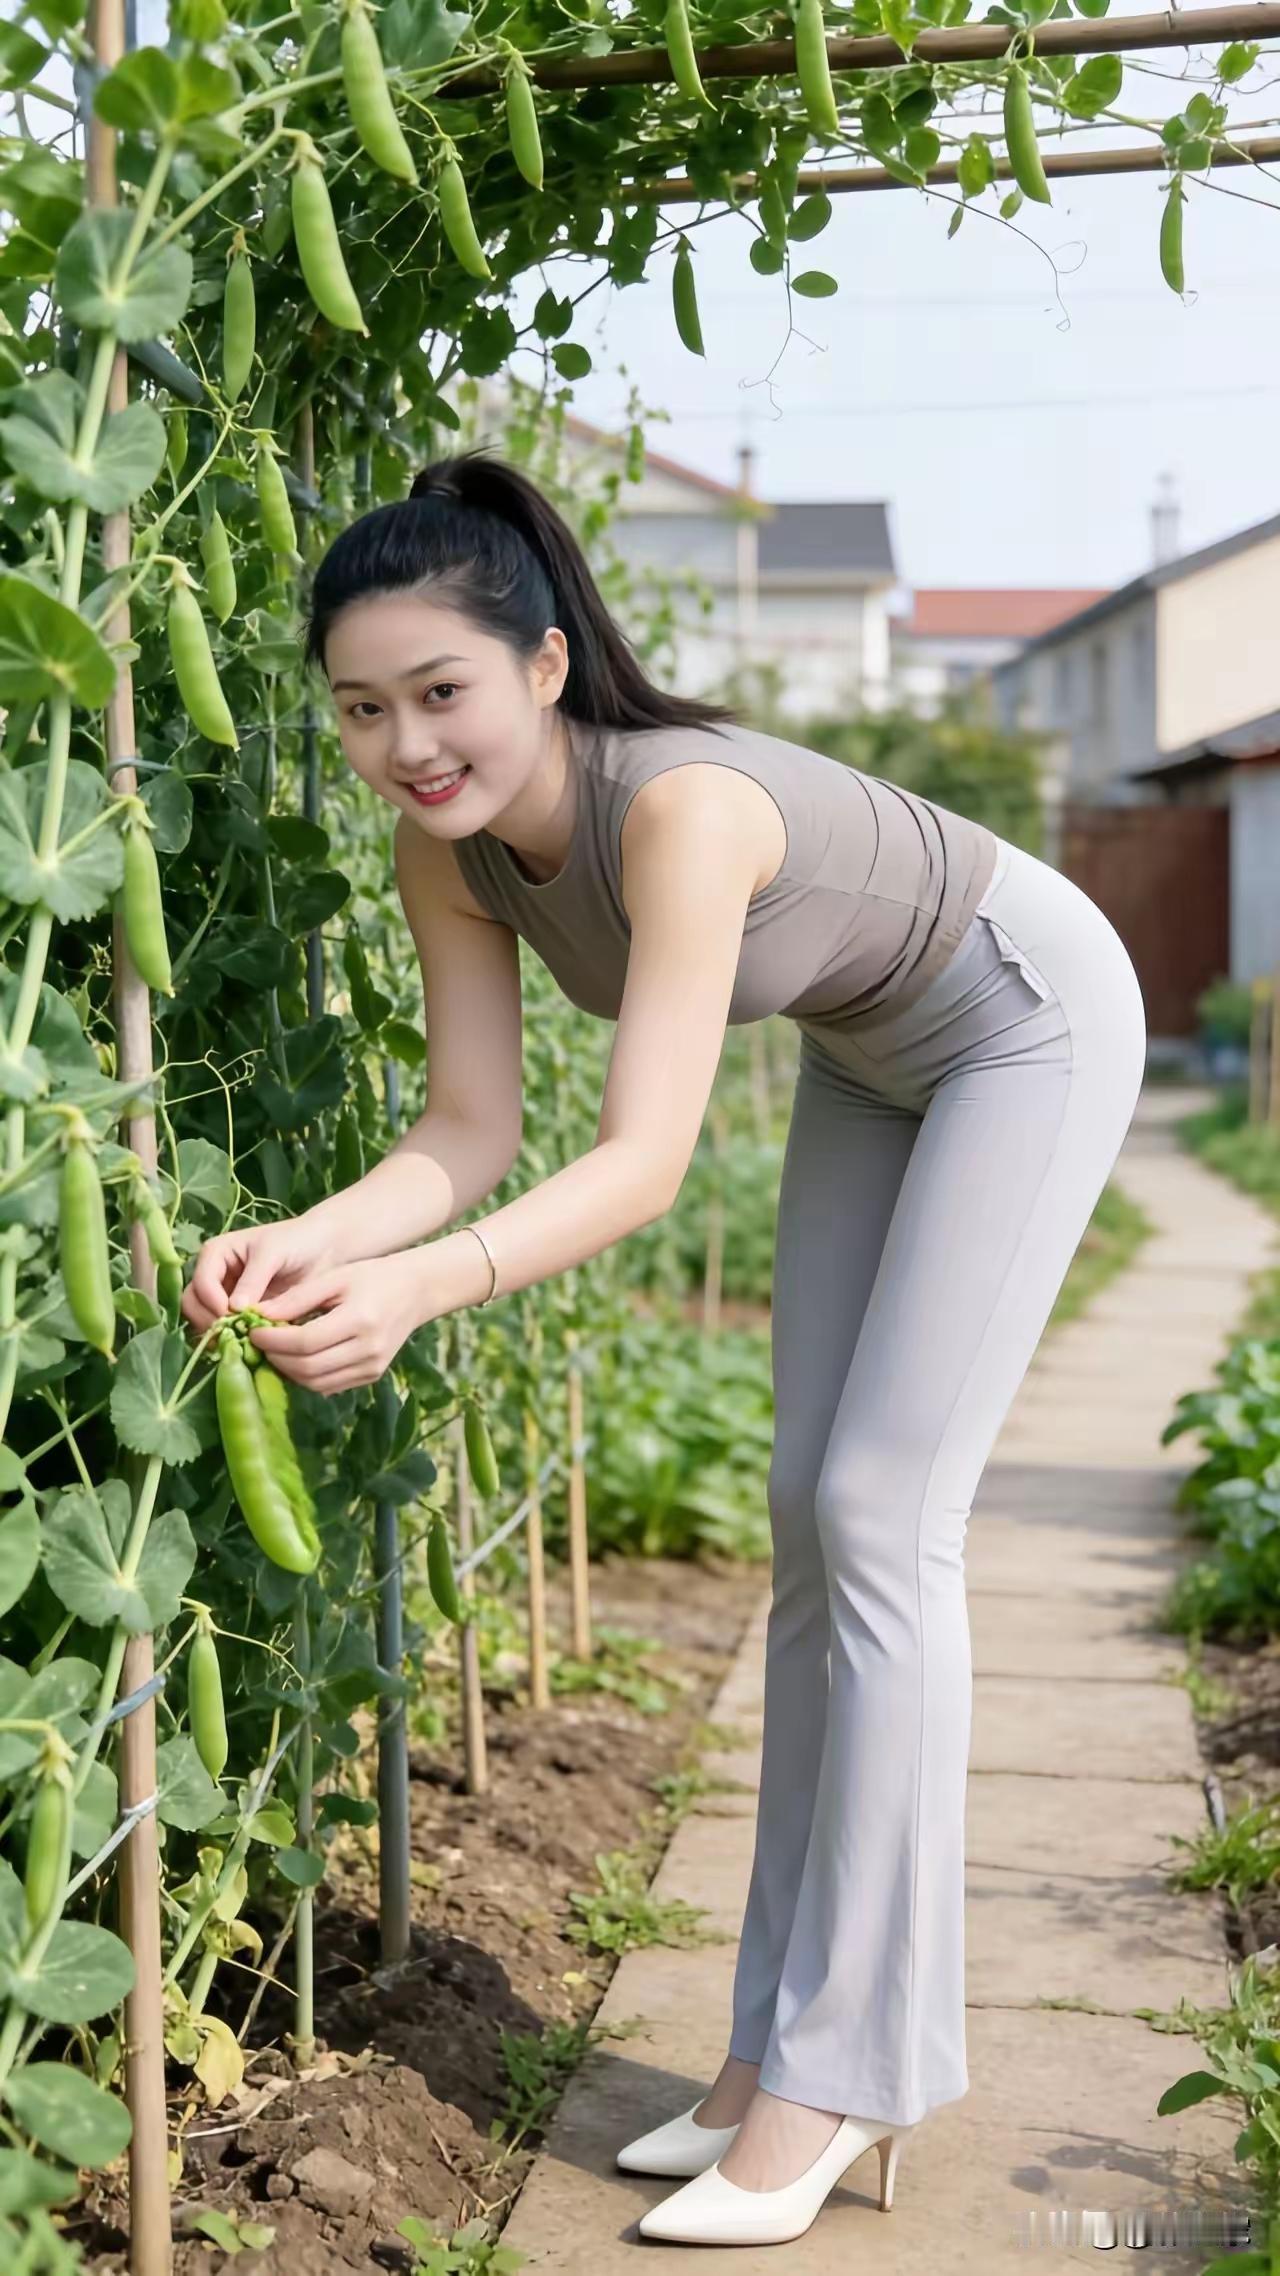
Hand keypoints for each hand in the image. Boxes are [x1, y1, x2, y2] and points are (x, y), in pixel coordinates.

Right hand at [181, 1214, 338, 1338]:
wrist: (323, 1251)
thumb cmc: (297, 1242)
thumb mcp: (273, 1253)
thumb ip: (253, 1280)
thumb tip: (233, 1308)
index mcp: (216, 1254)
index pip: (201, 1282)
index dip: (212, 1301)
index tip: (231, 1316)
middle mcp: (214, 1276)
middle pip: (193, 1304)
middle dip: (210, 1321)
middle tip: (235, 1335)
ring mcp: (224, 1297)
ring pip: (203, 1320)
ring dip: (218, 1334)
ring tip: (243, 1343)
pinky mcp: (237, 1315)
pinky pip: (224, 1331)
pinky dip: (231, 1340)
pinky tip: (249, 1347)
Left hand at [242, 1253, 427, 1395]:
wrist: (416, 1291)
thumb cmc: (372, 1276)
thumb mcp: (334, 1278)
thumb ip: (297, 1298)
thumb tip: (257, 1315)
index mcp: (360, 1320)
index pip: (305, 1342)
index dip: (273, 1340)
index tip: (252, 1330)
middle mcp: (369, 1350)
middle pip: (309, 1367)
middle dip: (276, 1357)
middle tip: (259, 1342)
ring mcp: (373, 1367)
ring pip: (316, 1383)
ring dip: (289, 1370)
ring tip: (275, 1350)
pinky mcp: (372, 1376)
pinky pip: (330, 1386)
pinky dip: (307, 1376)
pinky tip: (297, 1358)